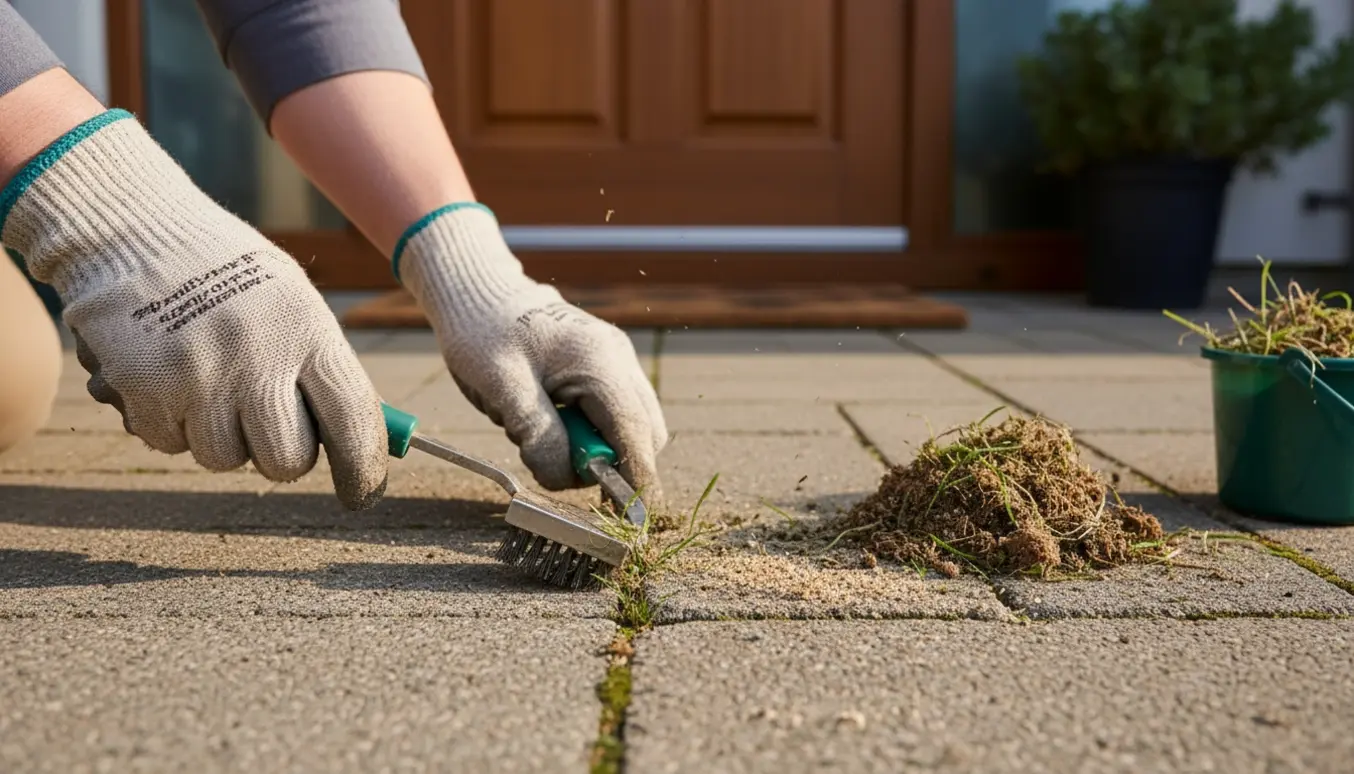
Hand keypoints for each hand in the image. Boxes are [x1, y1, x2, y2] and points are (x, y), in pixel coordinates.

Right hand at [2, 110, 387, 508]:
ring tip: (208, 379)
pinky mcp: (145, 389)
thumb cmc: (228, 274)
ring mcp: (199, 373)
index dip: (362, 467)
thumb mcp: (292, 302)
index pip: (353, 418)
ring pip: (223, 459)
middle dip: (278, 456)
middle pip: (286, 460)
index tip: (360, 494)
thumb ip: (322, 368)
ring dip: (217, 435)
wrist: (133, 232)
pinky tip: (167, 373)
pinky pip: (168, 443)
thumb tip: (363, 443)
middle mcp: (259, 353)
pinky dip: (168, 422)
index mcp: (309, 328)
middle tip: (264, 425)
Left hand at [396, 204, 667, 501]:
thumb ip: (538, 434)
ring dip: (594, 448)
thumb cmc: (483, 334)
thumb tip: (566, 475)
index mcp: (600, 361)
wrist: (479, 293)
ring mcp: (617, 362)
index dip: (636, 479)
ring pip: (631, 428)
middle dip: (611, 463)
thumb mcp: (501, 387)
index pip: (635, 433)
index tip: (629, 517)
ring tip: (540, 432)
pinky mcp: (606, 369)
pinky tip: (550, 421)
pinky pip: (613, 415)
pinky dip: (588, 432)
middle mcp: (619, 360)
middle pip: (644, 435)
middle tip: (554, 464)